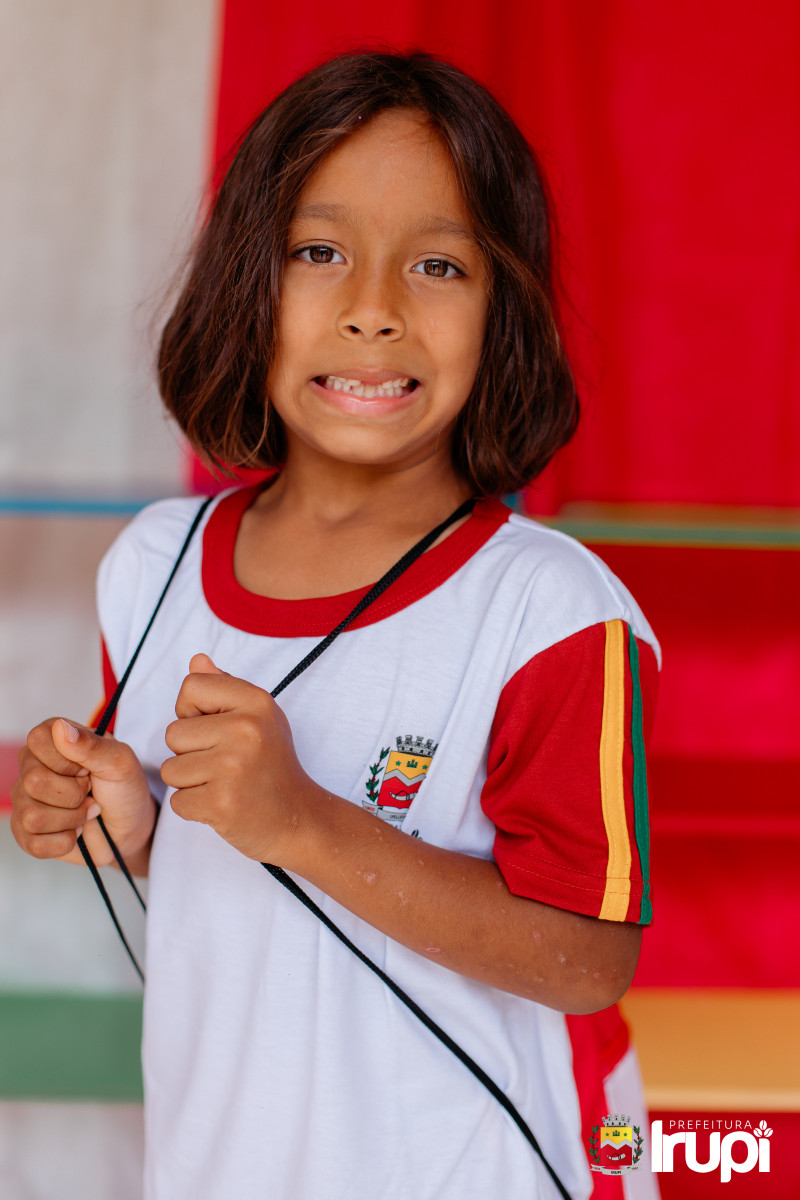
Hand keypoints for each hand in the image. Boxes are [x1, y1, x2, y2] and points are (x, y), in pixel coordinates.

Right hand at [11, 718, 154, 866]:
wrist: (130, 827)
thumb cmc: (124, 788)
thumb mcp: (120, 762)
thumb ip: (92, 744)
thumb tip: (60, 728)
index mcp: (50, 740)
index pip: (38, 741)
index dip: (69, 761)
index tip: (88, 768)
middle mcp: (30, 768)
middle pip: (33, 782)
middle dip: (74, 794)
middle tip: (89, 791)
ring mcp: (24, 802)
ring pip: (32, 816)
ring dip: (72, 819)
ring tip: (85, 811)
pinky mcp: (26, 834)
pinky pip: (35, 844)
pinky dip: (65, 841)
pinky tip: (75, 830)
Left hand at [162, 654, 318, 864]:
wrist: (299, 818)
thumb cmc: (272, 765)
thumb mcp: (259, 717)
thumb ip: (225, 686)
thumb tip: (196, 660)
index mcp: (255, 702)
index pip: (191, 687)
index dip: (194, 711)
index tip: (218, 730)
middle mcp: (245, 729)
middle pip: (174, 733)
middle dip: (190, 752)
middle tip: (226, 765)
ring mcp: (233, 767)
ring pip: (171, 769)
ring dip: (190, 782)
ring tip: (224, 784)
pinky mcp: (221, 803)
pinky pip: (177, 801)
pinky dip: (195, 808)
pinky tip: (223, 805)